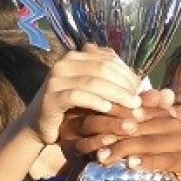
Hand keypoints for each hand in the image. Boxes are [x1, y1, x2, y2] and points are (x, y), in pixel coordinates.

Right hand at [24, 45, 141, 146]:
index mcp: (76, 56)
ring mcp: (56, 79)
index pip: (108, 59)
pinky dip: (96, 102)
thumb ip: (110, 80)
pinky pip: (78, 96)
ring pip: (93, 82)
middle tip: (138, 100)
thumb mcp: (92, 90)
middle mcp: (65, 63)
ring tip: (131, 107)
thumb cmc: (72, 107)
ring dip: (116, 94)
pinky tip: (108, 109)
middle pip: (103, 69)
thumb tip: (141, 79)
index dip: (127, 73)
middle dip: (124, 84)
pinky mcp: (51, 97)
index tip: (141, 89)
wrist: (40, 124)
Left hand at [89, 106, 180, 180]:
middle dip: (114, 136)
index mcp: (163, 114)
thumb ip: (134, 128)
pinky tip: (131, 165)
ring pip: (147, 142)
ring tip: (104, 157)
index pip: (135, 112)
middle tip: (94, 146)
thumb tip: (102, 124)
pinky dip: (147, 162)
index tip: (92, 126)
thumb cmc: (170, 154)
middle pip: (137, 127)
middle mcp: (172, 123)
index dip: (113, 118)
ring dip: (123, 150)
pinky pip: (164, 159)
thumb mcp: (154, 137)